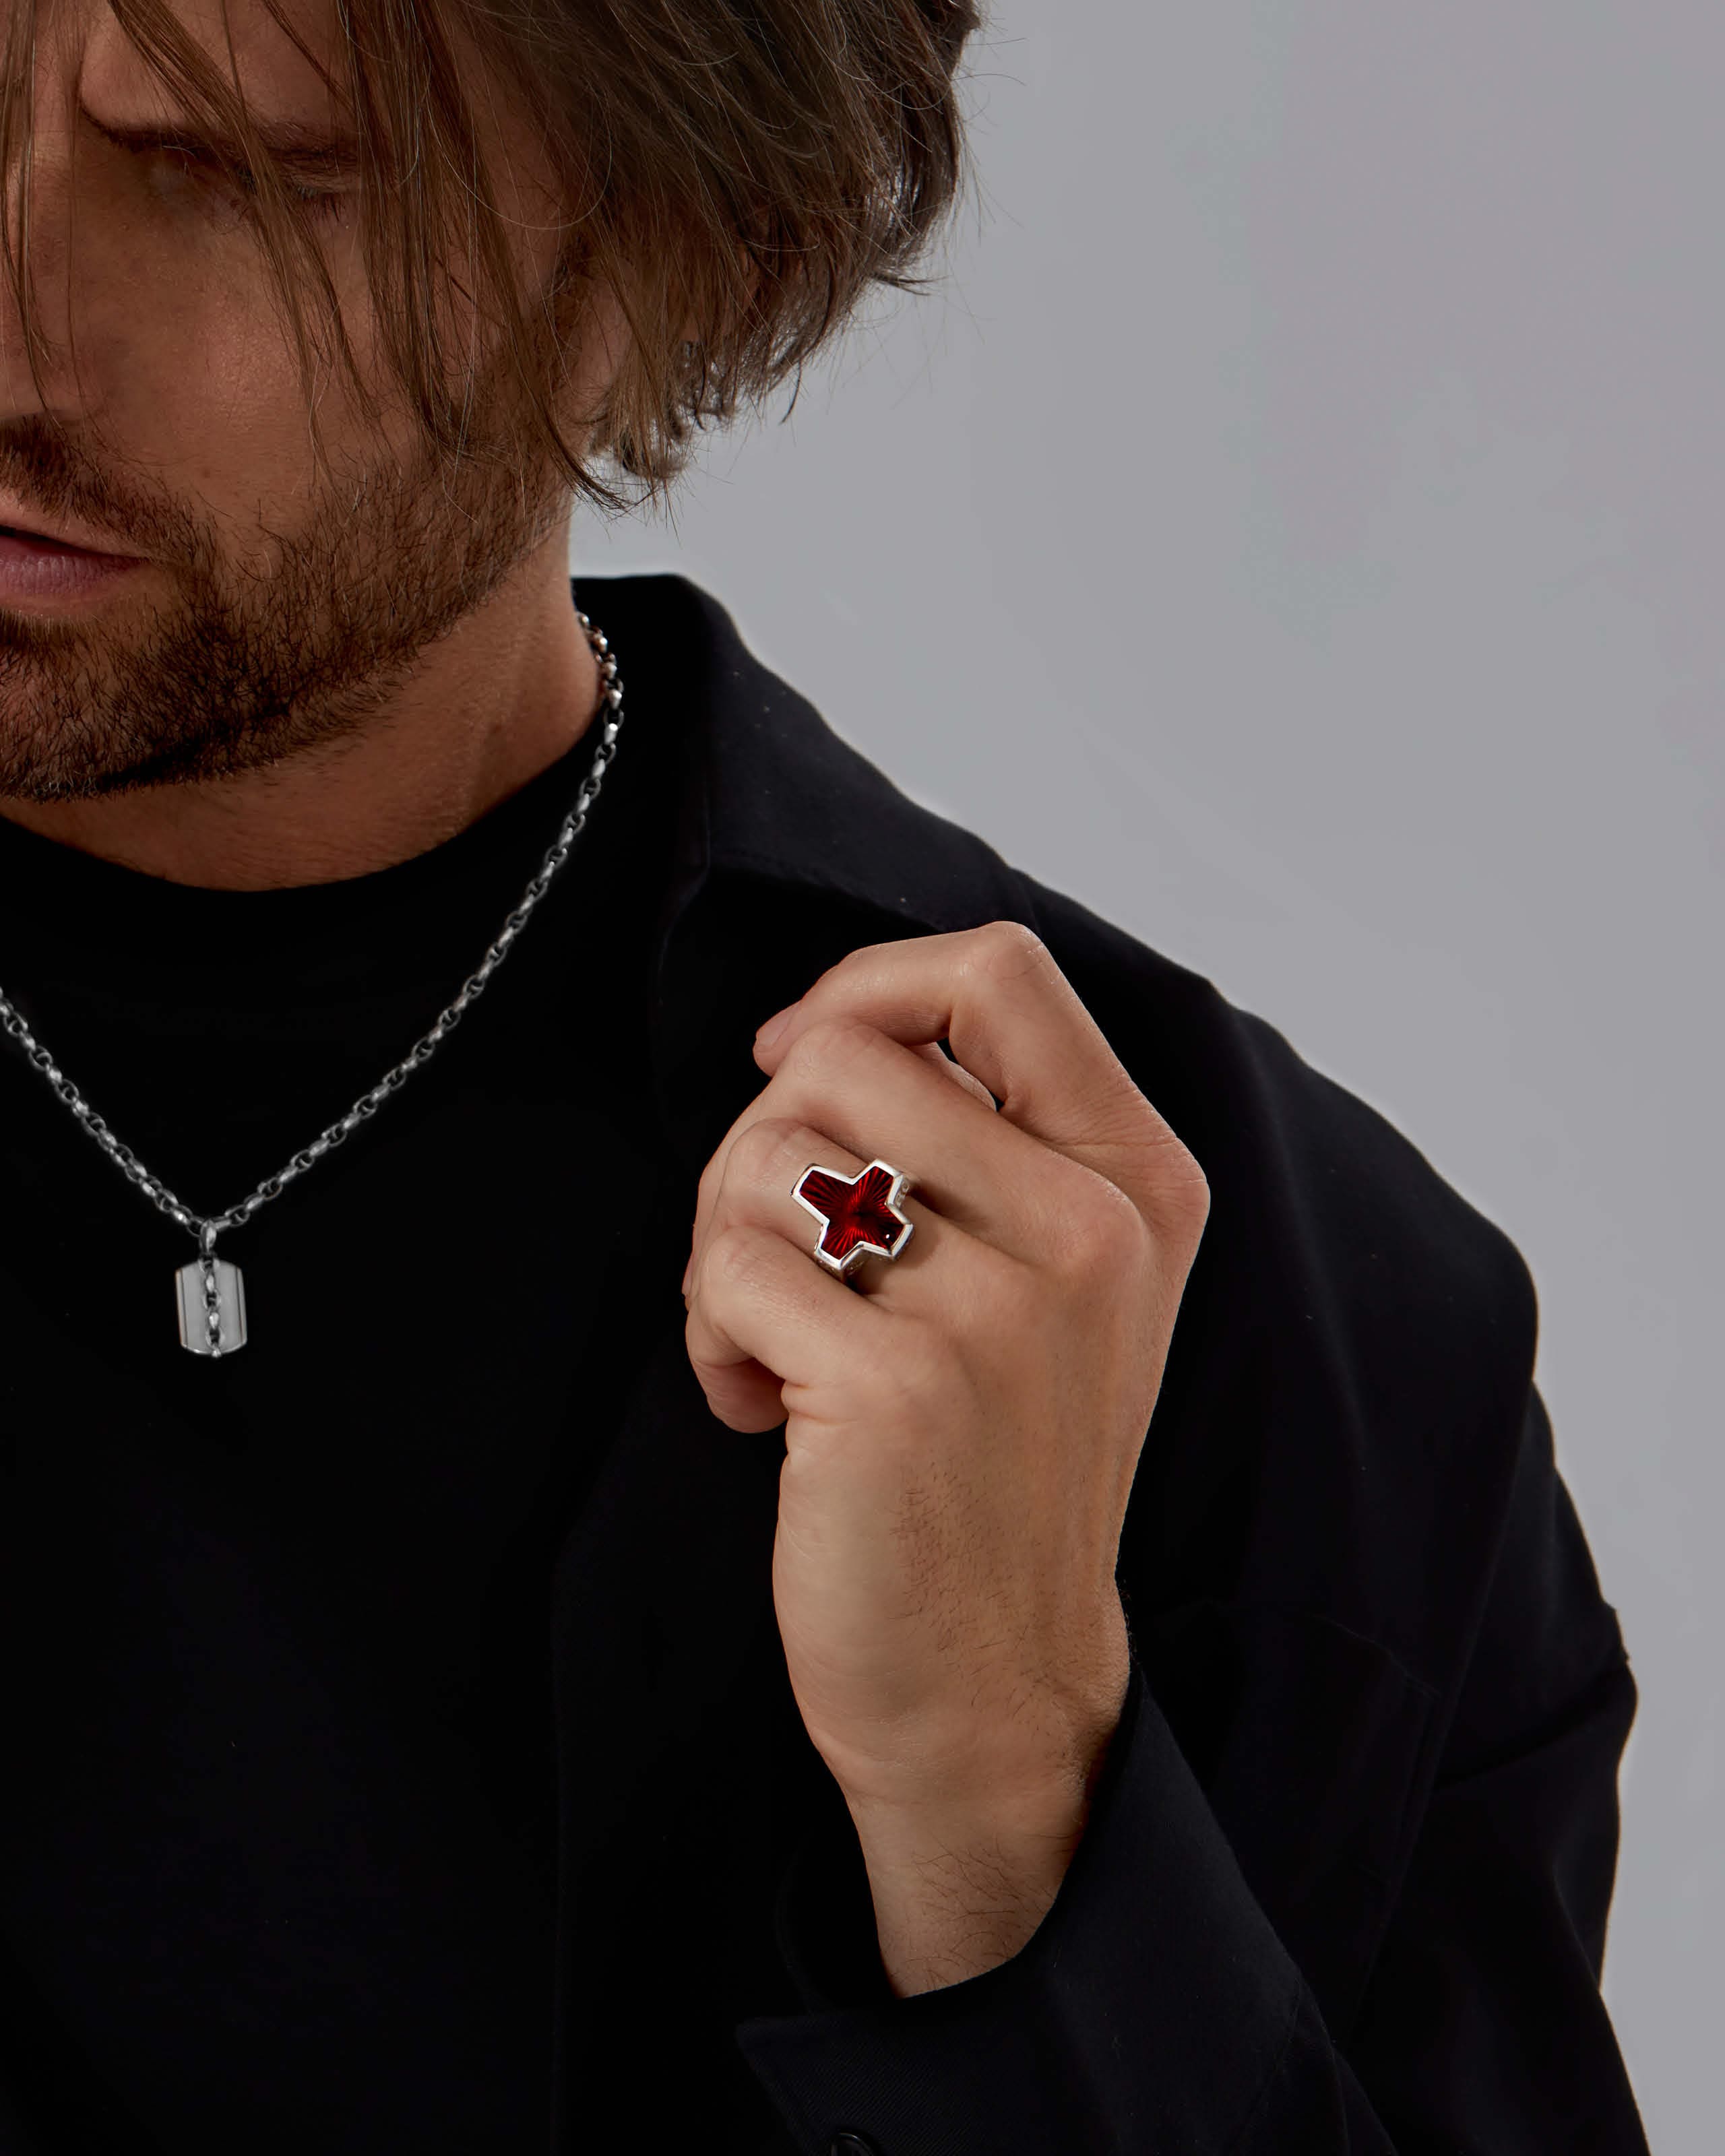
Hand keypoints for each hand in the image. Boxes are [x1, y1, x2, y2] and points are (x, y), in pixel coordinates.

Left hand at [681, 923, 1209, 1986]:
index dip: (867, 986)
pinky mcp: (896, 1387)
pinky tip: (765, 1405)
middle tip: (782, 1254)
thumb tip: (817, 1028)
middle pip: (841, 1052)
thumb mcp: (1055, 1283)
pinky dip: (711, 1333)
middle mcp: (1091, 1229)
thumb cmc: (996, 1465)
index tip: (801, 1066)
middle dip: (764, 1142)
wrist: (997, 1687)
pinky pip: (728, 1268)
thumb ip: (983, 1142)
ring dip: (729, 1244)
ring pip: (766, 1156)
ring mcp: (1001, 1311)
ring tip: (777, 1341)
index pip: (997, 971)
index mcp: (1137, 1181)